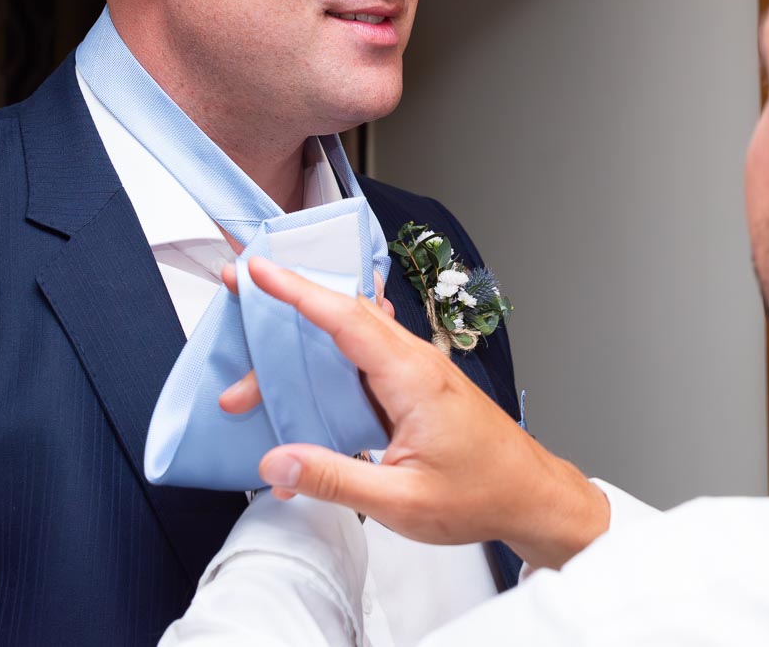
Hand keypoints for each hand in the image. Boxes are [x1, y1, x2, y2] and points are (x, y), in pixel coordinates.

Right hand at [238, 256, 609, 569]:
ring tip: (255, 367)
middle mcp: (416, 364)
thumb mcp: (401, 500)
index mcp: (414, 378)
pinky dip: (328, 367)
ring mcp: (418, 373)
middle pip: (340, 321)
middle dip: (285, 306)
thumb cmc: (482, 494)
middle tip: (238, 293)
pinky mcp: (417, 389)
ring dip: (302, 346)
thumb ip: (335, 478)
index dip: (297, 290)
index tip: (259, 269)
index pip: (345, 318)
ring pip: (350, 342)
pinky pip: (364, 363)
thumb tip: (278, 462)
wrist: (530, 496)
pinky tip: (302, 385)